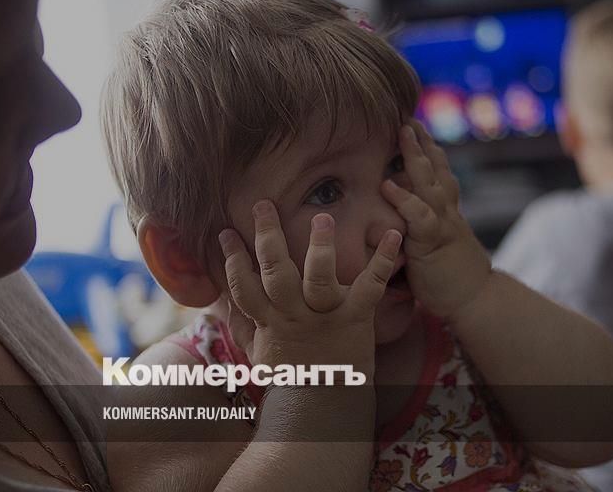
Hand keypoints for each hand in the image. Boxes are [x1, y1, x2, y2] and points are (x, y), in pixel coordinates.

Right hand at [218, 200, 400, 378]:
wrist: (326, 406)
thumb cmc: (292, 376)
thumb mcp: (259, 352)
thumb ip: (242, 325)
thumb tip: (219, 303)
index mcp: (270, 321)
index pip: (243, 287)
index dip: (232, 260)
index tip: (225, 232)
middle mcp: (294, 315)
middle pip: (276, 273)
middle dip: (268, 237)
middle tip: (263, 205)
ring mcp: (326, 316)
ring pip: (318, 278)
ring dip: (320, 247)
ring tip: (322, 218)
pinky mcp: (356, 318)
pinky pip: (370, 286)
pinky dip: (383, 260)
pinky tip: (393, 235)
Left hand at [381, 122, 491, 320]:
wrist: (475, 299)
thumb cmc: (450, 277)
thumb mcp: (433, 246)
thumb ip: (416, 230)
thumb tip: (389, 223)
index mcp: (447, 210)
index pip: (438, 172)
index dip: (428, 149)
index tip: (416, 127)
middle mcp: (447, 210)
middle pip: (435, 167)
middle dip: (421, 140)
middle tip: (408, 115)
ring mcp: (442, 222)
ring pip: (429, 182)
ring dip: (415, 156)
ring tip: (402, 132)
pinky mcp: (434, 241)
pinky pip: (419, 216)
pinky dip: (404, 199)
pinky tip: (387, 185)